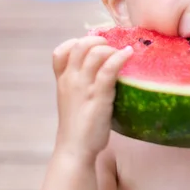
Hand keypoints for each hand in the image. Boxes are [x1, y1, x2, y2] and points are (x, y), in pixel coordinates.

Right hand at [51, 36, 132, 162]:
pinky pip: (109, 68)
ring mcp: (83, 87)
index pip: (60, 52)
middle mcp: (70, 80)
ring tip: (122, 53)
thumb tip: (102, 73)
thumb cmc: (78, 127)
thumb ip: (81, 86)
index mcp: (62, 81)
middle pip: (80, 45)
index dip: (76, 43)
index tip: (91, 46)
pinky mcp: (98, 95)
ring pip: (95, 53)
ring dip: (111, 48)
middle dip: (97, 40)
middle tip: (111, 47)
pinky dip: (120, 57)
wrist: (75, 150)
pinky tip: (129, 54)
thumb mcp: (73, 102)